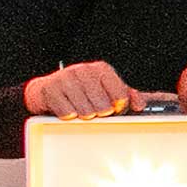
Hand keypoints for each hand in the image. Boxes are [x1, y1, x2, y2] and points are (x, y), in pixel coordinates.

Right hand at [22, 59, 140, 119]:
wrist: (47, 90)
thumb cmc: (82, 92)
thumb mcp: (106, 91)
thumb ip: (127, 96)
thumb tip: (139, 104)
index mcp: (101, 69)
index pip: (121, 97)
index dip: (119, 108)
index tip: (114, 109)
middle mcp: (84, 70)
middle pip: (104, 107)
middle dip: (100, 114)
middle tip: (93, 110)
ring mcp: (65, 78)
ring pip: (86, 112)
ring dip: (84, 116)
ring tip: (80, 109)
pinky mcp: (50, 89)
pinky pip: (67, 113)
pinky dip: (69, 116)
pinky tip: (67, 108)